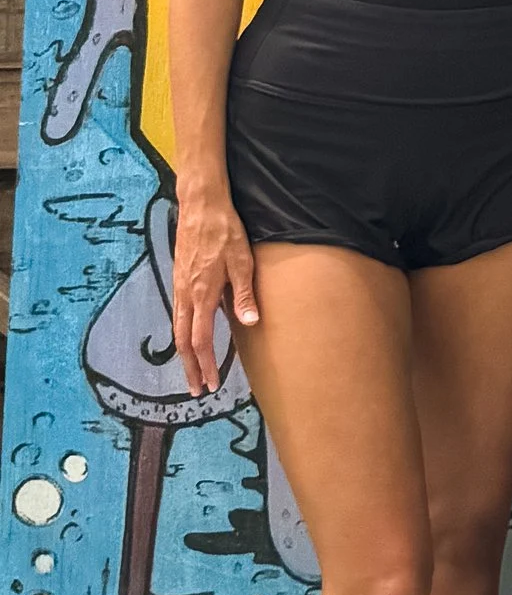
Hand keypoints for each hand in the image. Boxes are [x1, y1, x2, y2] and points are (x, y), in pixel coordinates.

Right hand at [171, 190, 257, 395]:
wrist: (200, 205)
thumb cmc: (225, 231)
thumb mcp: (242, 262)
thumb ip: (244, 295)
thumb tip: (250, 324)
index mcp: (202, 294)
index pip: (201, 340)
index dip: (205, 365)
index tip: (210, 384)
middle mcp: (186, 294)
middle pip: (183, 340)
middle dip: (190, 367)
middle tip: (197, 389)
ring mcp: (180, 286)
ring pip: (178, 328)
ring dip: (185, 352)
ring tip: (193, 370)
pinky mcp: (179, 278)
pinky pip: (179, 312)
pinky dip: (183, 332)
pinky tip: (192, 336)